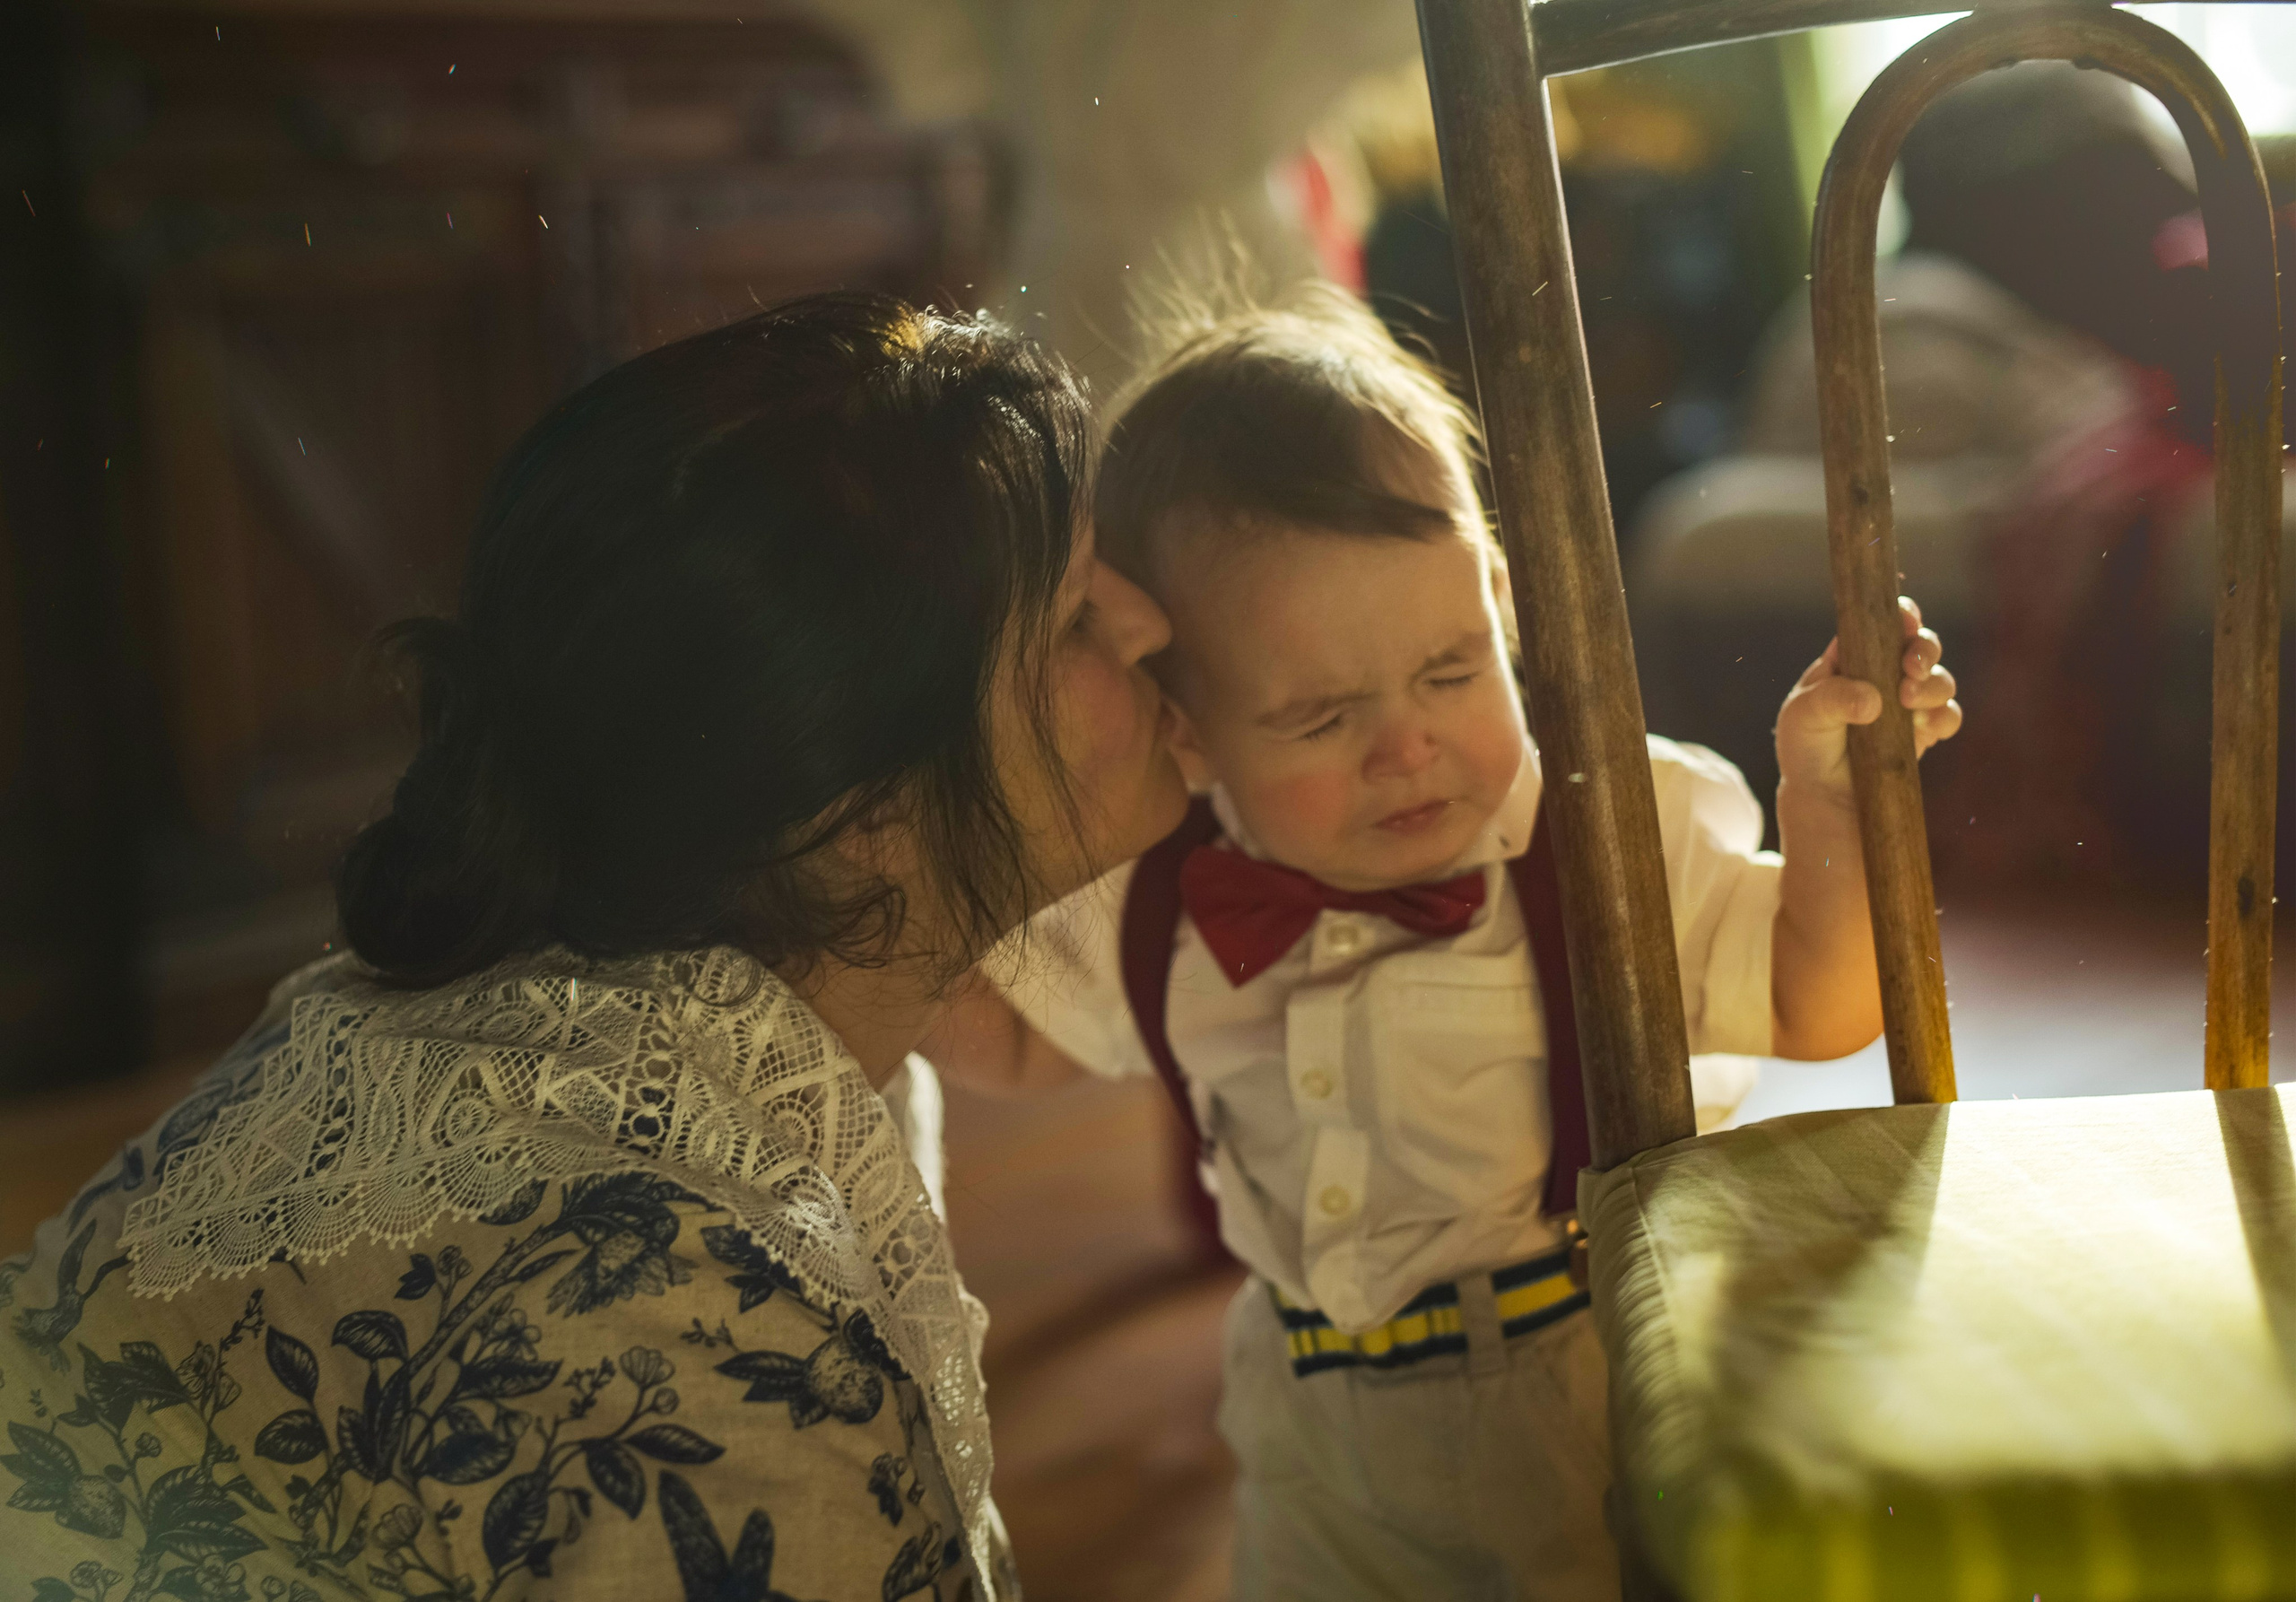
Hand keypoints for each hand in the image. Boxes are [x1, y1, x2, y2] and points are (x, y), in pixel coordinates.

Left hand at [1775, 595, 1960, 808]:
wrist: (1820, 798)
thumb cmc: (1806, 745)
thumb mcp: (1804, 715)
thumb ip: (1833, 699)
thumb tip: (1872, 701)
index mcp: (1853, 655)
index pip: (1882, 623)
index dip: (1901, 614)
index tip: (1905, 623)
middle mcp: (1884, 674)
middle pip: (1921, 644)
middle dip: (1924, 649)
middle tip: (1910, 668)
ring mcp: (1906, 703)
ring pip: (1939, 679)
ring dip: (1933, 685)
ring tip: (1909, 700)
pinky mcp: (1922, 734)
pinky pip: (1948, 717)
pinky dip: (1944, 717)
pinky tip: (1927, 726)